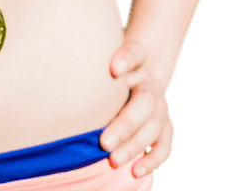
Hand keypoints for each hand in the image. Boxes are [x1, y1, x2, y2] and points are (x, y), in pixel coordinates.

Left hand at [99, 40, 173, 178]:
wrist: (129, 86)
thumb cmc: (104, 77)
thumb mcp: (98, 66)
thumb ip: (88, 71)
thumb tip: (59, 85)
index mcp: (136, 63)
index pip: (136, 53)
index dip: (127, 58)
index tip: (113, 68)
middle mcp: (150, 84)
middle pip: (146, 100)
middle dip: (125, 124)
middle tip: (104, 142)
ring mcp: (161, 106)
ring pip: (155, 126)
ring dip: (134, 146)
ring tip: (113, 160)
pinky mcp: (165, 128)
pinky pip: (165, 146)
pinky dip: (152, 160)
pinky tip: (135, 171)